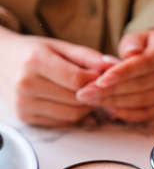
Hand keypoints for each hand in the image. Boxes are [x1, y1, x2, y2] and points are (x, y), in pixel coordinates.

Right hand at [0, 27, 117, 125]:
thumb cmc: (32, 52)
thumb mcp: (58, 46)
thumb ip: (87, 56)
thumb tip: (114, 66)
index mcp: (35, 61)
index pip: (78, 80)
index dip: (96, 81)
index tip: (102, 77)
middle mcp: (26, 85)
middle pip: (77, 100)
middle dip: (92, 95)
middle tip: (95, 86)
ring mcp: (24, 104)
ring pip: (72, 115)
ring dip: (84, 107)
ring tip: (81, 93)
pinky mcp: (26, 118)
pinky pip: (62, 123)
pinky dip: (71, 115)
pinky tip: (67, 102)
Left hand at [76, 29, 153, 121]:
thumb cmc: (143, 45)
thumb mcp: (137, 36)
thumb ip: (131, 44)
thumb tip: (129, 54)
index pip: (145, 63)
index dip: (122, 73)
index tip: (100, 80)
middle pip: (141, 85)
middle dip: (111, 90)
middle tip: (85, 94)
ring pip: (142, 101)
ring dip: (115, 102)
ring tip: (92, 101)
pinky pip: (146, 114)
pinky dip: (127, 114)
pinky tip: (109, 110)